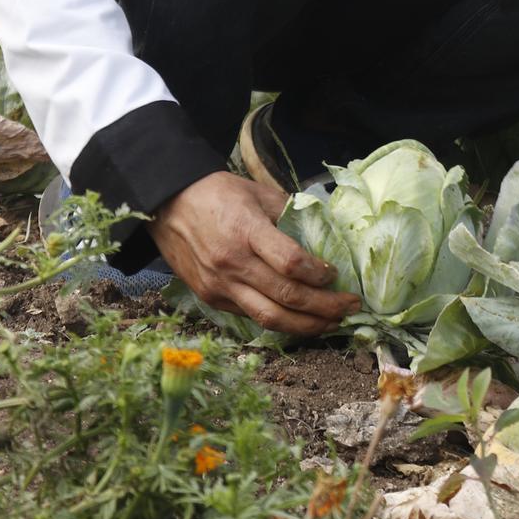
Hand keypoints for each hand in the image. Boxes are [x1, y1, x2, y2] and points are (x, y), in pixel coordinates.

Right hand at [149, 171, 360, 336]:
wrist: (169, 205)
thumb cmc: (218, 193)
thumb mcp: (257, 192)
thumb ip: (288, 213)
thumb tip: (322, 231)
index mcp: (247, 231)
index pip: (290, 264)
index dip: (319, 274)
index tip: (336, 274)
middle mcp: (233, 264)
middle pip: (286, 297)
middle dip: (324, 308)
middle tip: (349, 307)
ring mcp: (220, 286)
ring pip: (269, 319)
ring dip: (305, 326)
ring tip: (331, 323)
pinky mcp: (211, 299)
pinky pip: (250, 317)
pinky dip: (278, 322)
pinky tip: (298, 319)